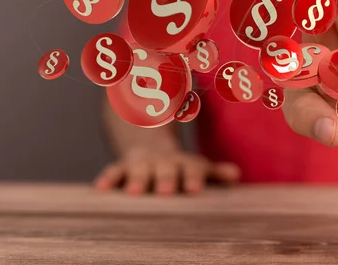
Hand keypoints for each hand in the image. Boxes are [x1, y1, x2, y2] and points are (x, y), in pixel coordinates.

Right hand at [94, 148, 240, 195]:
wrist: (149, 145)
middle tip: (167, 191)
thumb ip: (215, 173)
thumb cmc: (179, 167)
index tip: (195, 189)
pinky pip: (114, 171)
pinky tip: (100, 189)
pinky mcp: (122, 168)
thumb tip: (236, 175)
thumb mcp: (198, 167)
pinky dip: (108, 178)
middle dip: (166, 178)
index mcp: (184, 163)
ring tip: (135, 192)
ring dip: (138, 179)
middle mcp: (163, 162)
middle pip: (166, 169)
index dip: (194, 177)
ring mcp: (142, 164)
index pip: (192, 168)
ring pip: (140, 170)